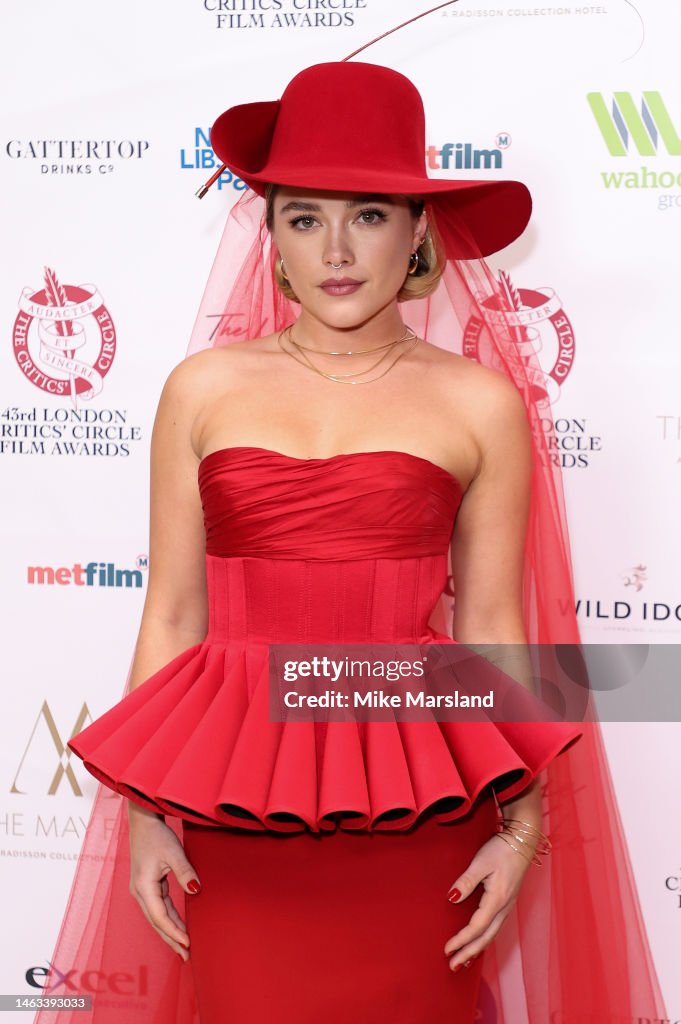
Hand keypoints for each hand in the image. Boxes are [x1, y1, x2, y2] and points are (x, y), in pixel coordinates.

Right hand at [127, 803, 201, 961]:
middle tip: (187, 957)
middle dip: (171, 940)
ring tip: (184, 947)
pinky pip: (158, 907)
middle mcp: (139, 892)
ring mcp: (141, 890)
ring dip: (170, 931)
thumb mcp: (173, 852)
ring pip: (157, 917)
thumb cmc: (156, 835)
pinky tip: (178, 927)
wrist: (142, 821)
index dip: (174, 932)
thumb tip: (196, 890)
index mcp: (143, 887)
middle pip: (157, 923)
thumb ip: (185, 872)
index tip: (188, 944)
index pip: (161, 917)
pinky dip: (168, 919)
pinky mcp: (146, 886)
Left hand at [443, 828, 534, 971]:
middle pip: (486, 937)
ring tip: (464, 962)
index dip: (461, 940)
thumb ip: (466, 882)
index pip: (476, 927)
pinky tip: (478, 941)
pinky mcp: (507, 901)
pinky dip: (485, 939)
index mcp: (497, 899)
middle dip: (469, 953)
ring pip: (492, 934)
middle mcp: (504, 907)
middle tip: (453, 966)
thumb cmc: (501, 849)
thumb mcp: (481, 862)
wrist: (522, 841)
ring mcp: (507, 905)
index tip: (447, 950)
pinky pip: (495, 927)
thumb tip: (452, 899)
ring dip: (477, 949)